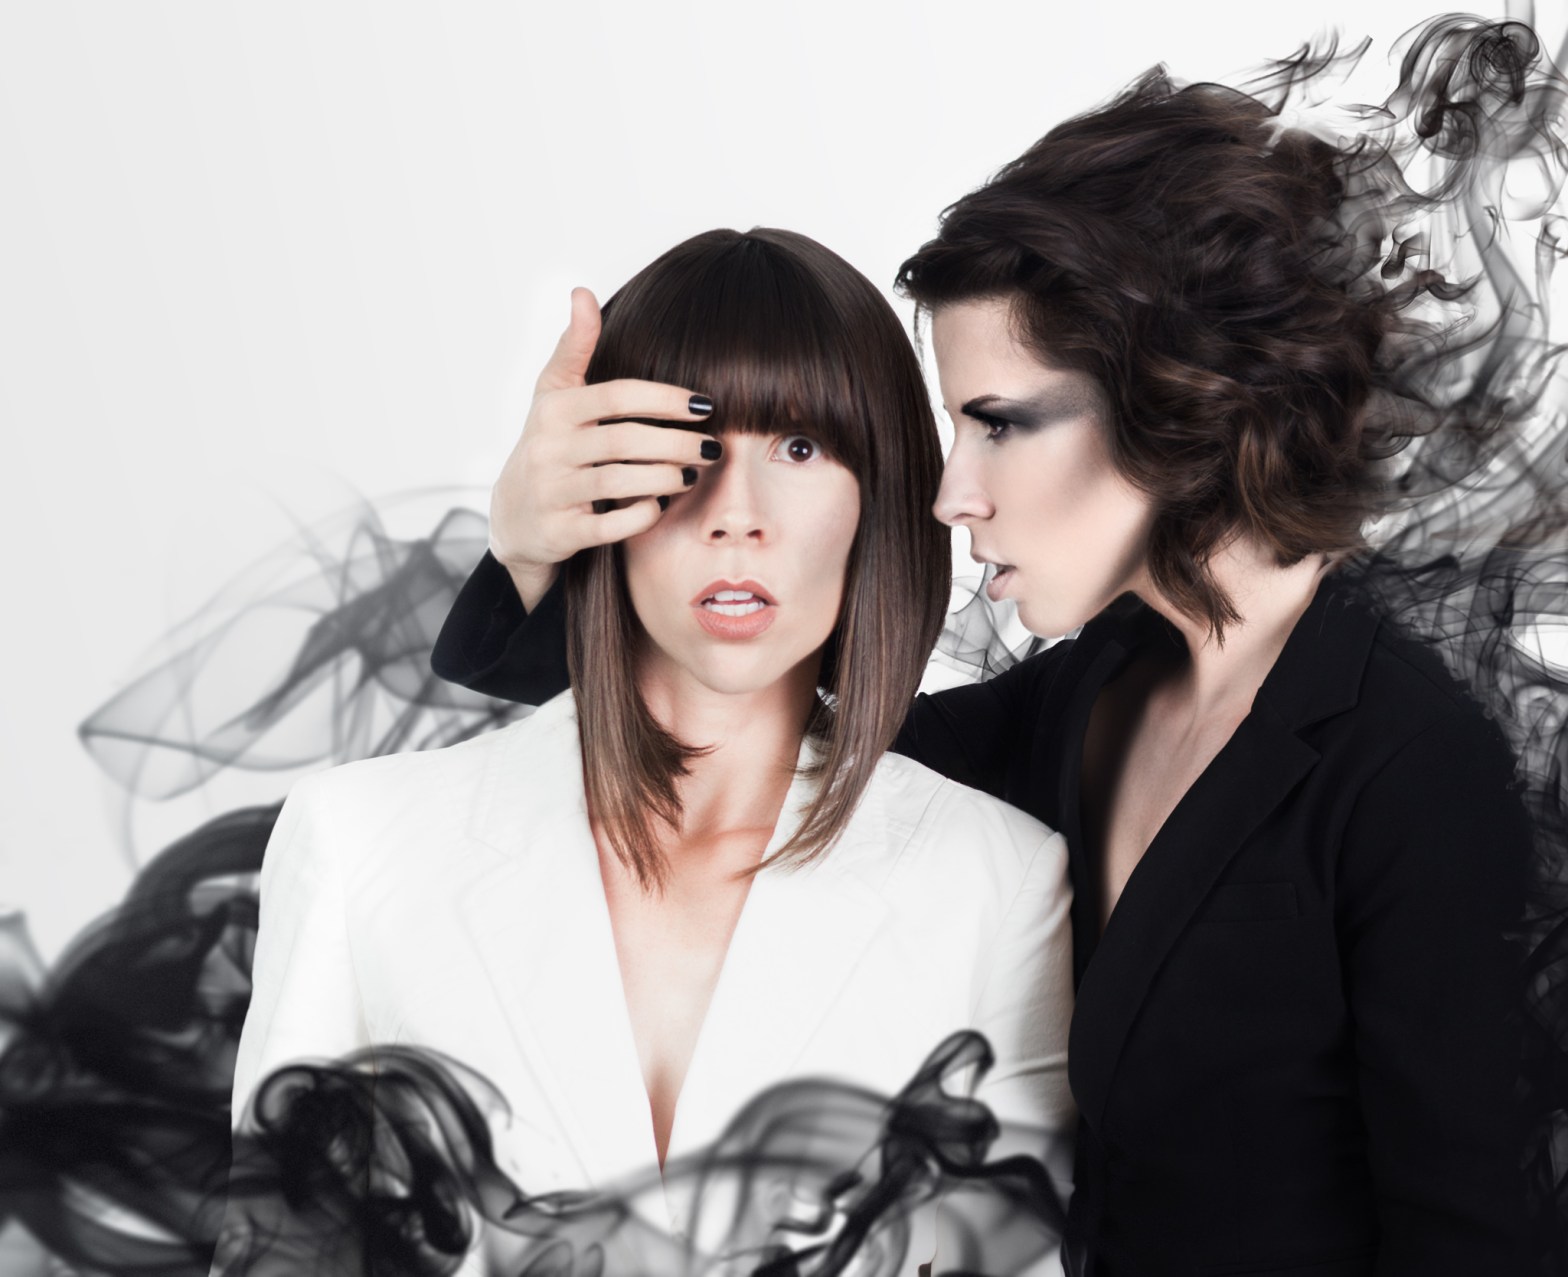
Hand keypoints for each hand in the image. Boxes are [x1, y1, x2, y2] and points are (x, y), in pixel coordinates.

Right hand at [489, 287, 720, 609]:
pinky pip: (609, 526)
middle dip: (676, 443)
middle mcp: (548, 449)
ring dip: (666, 478)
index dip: (665, 399)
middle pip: (624, 440)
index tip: (705, 405)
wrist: (514, 516)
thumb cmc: (548, 444)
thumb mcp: (553, 394)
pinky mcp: (559, 531)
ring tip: (694, 474)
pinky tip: (661, 505)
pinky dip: (640, 514)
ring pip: (618, 482)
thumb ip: (574, 346)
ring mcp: (551, 492)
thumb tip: (582, 292)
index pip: (617, 396)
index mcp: (554, 409)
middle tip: (713, 447)